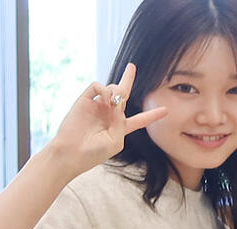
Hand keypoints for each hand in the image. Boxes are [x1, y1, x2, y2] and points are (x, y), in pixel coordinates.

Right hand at [47, 63, 169, 171]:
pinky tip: (106, 100)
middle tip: (132, 67)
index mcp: (120, 128)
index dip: (152, 115)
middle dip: (127, 80)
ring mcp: (97, 106)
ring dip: (117, 91)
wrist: (71, 153)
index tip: (166, 111)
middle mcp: (109, 115)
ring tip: (112, 102)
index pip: (140, 120)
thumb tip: (116, 103)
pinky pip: (97, 86)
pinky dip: (104, 89)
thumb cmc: (94, 152)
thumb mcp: (116, 141)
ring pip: (112, 88)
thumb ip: (122, 122)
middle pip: (123, 94)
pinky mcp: (84, 101)